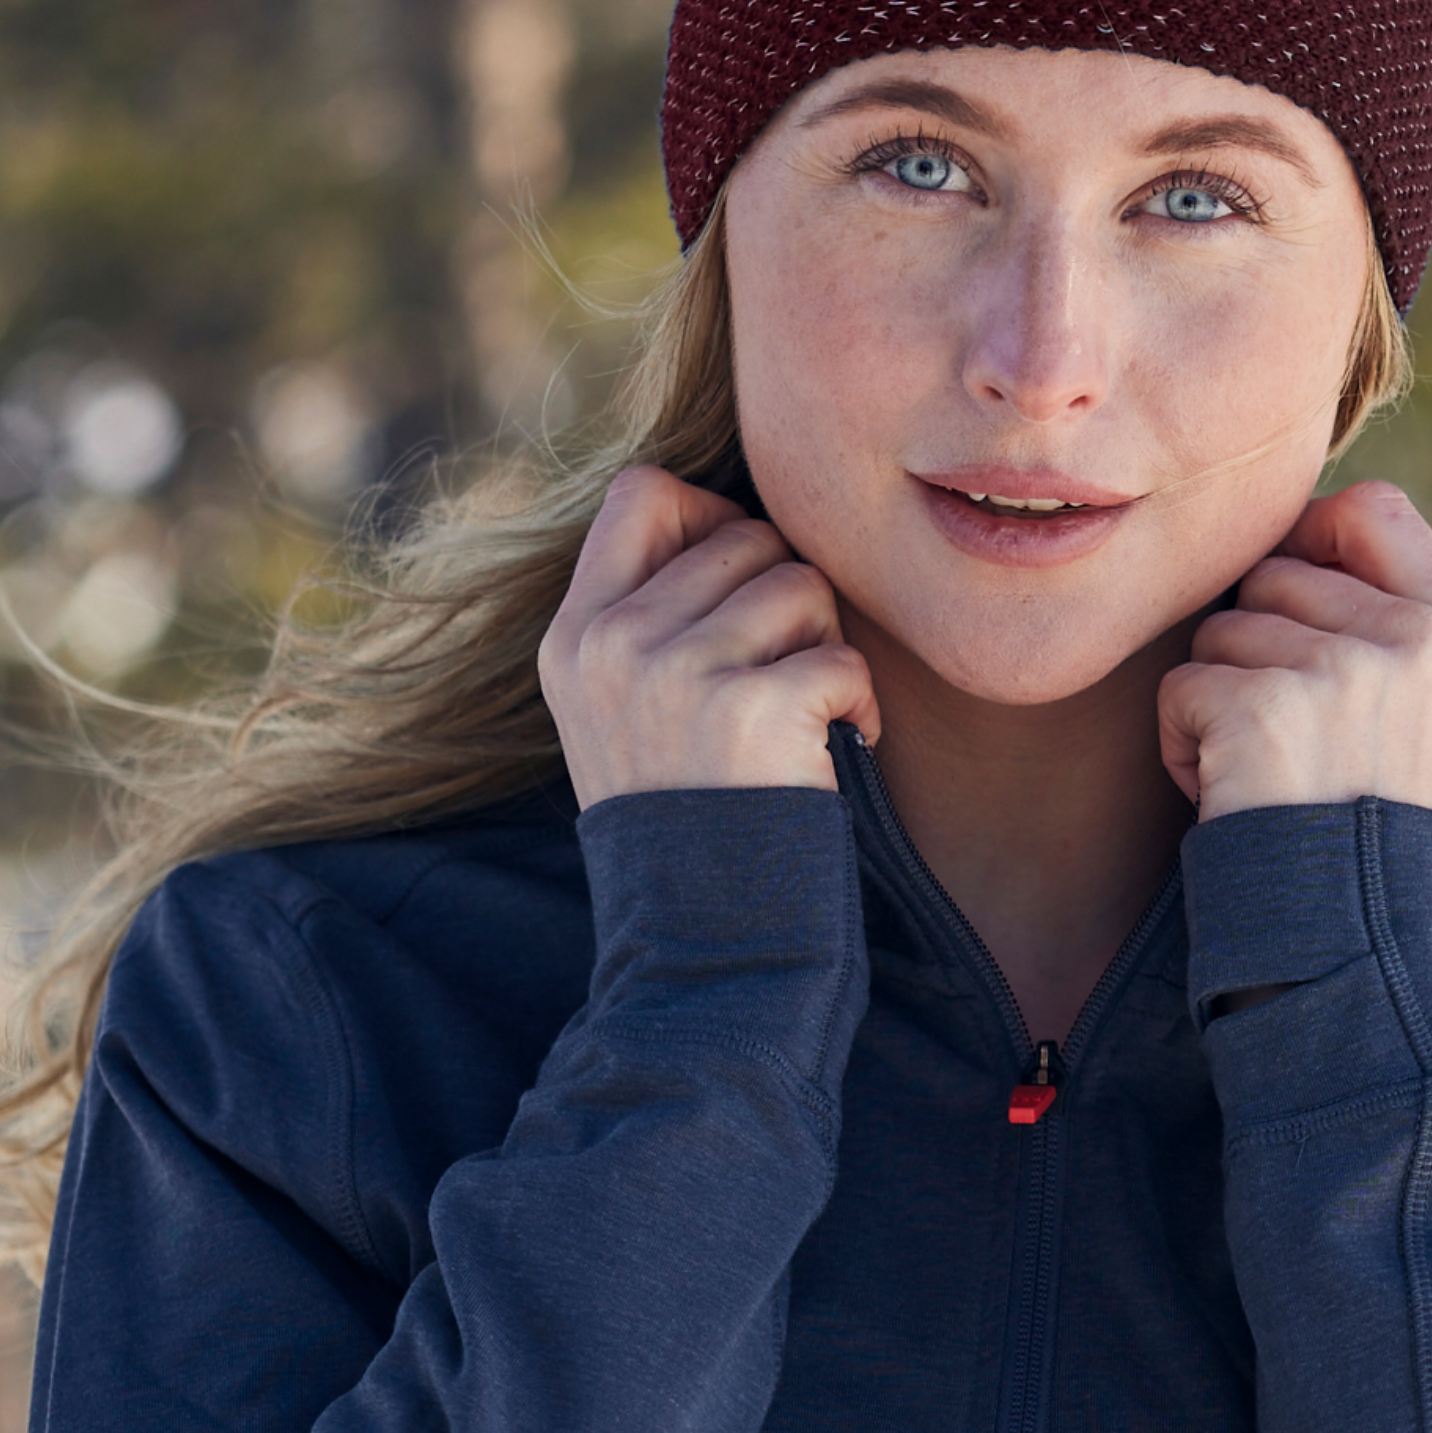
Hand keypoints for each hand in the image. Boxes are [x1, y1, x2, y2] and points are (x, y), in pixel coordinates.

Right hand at [539, 466, 878, 804]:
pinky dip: (857, 706)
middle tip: (777, 680)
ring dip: (823, 649)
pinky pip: (842, 655)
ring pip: (802, 585)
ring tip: (799, 719)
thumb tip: (737, 524)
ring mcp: (678, 672)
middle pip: (746, 537)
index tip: (737, 589)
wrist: (700, 938)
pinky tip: (825, 754)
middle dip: (785, 601)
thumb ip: (649, 615)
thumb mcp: (619, 709)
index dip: (711, 519)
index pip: (642, 493)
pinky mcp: (752, 708)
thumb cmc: (686, 814)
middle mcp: (614, 643)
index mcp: (575, 635)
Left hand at [1158, 481, 1431, 825]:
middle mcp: (1415, 640)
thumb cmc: (1380, 839)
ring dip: (1218, 703)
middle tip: (1289, 740)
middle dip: (1255, 647)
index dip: (1310, 538)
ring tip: (1266, 777)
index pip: (1373, 510)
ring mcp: (1344, 670)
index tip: (1290, 598)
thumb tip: (1290, 545)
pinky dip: (1185, 748)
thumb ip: (1393, 628)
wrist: (1365, 953)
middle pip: (1274, 574)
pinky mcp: (1267, 708)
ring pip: (1221, 631)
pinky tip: (1232, 798)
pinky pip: (1183, 687)